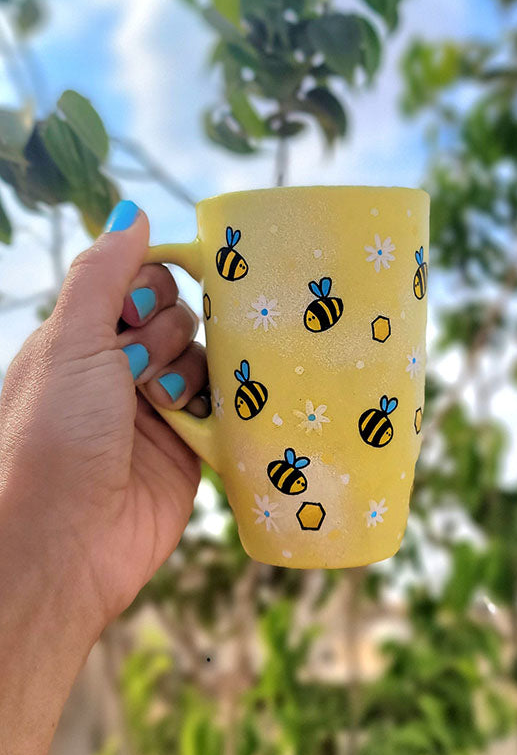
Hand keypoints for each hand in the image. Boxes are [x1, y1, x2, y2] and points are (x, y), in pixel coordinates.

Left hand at [0, 200, 206, 643]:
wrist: (65, 544)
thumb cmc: (55, 436)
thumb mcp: (68, 341)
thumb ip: (102, 273)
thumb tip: (132, 210)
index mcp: (81, 340)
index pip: (138, 282)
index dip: (149, 288)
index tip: (136, 312)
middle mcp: (120, 371)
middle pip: (179, 316)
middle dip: (168, 335)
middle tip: (140, 371)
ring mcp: (157, 412)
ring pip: (206, 359)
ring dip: (191, 374)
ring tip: (165, 407)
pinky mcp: (190, 451)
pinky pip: (225, 408)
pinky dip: (224, 406)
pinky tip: (210, 414)